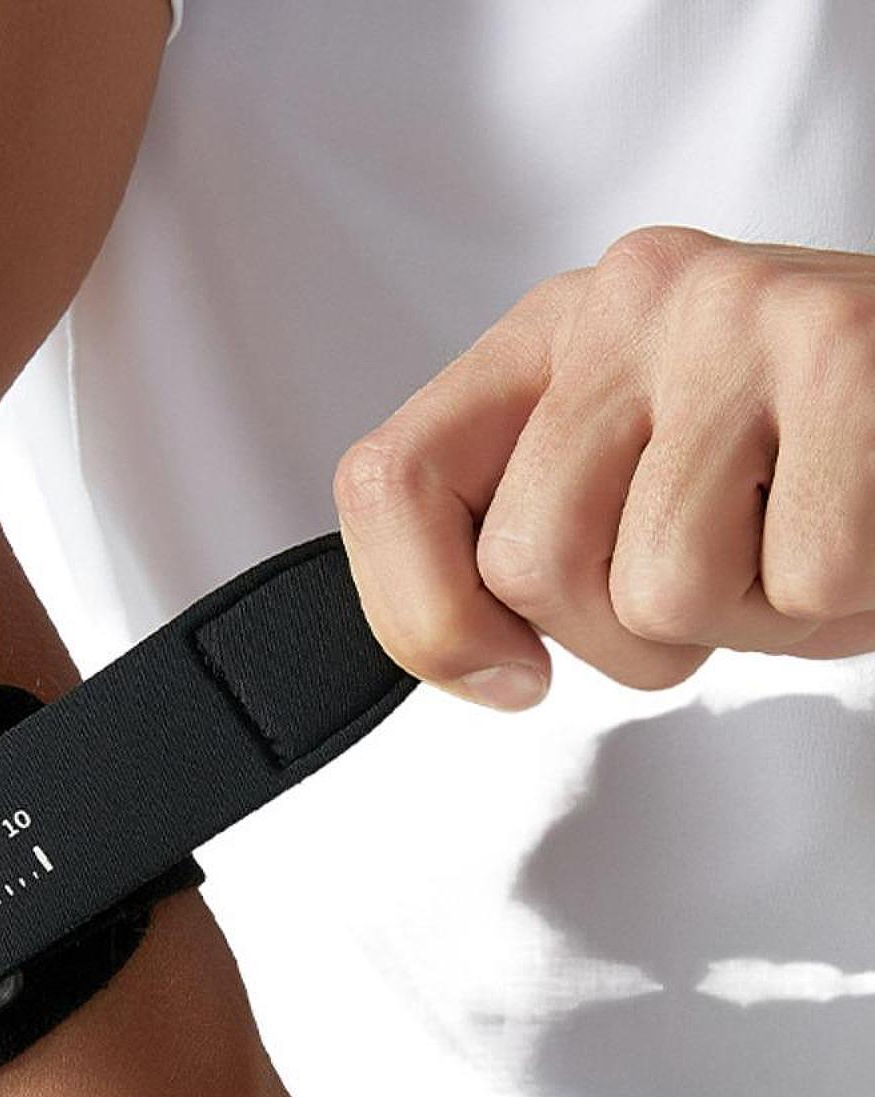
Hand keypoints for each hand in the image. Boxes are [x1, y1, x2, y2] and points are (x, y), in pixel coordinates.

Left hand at [334, 227, 874, 708]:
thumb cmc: (794, 458)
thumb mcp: (634, 476)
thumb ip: (534, 534)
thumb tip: (479, 664)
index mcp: (549, 339)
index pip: (391, 481)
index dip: (424, 614)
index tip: (510, 672)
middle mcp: (627, 304)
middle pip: (529, 564)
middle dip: (622, 639)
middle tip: (712, 581)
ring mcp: (734, 318)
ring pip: (660, 595)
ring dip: (744, 623)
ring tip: (795, 544)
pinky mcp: (850, 354)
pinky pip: (800, 584)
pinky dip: (841, 605)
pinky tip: (861, 528)